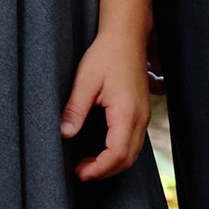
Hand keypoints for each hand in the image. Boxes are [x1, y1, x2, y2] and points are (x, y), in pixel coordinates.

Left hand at [61, 23, 150, 180]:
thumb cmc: (106, 55)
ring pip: (133, 153)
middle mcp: (140, 117)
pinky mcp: (141, 112)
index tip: (80, 172)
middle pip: (128, 159)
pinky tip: (102, 149)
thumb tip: (65, 134)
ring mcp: (143, 115)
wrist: (126, 37)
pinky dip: (119, 152)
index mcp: (126, 112)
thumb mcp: (85, 80)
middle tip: (80, 171)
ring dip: (112, 163)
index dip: (99, 168)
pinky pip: (134, 141)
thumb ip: (76, 109)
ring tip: (89, 164)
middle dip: (105, 171)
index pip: (117, 153)